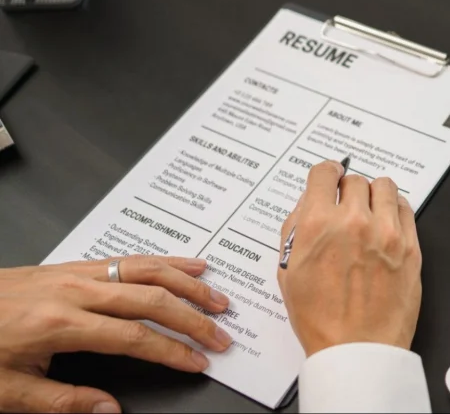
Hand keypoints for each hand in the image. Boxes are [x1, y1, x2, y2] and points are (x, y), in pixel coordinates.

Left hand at [0, 256, 230, 412]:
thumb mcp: (6, 391)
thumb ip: (62, 402)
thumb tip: (110, 409)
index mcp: (60, 324)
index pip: (133, 336)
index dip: (172, 350)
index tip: (198, 361)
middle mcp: (75, 291)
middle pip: (151, 299)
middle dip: (193, 318)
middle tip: (222, 335)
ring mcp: (77, 272)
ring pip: (147, 270)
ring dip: (188, 284)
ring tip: (218, 298)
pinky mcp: (75, 265)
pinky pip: (130, 258)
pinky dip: (166, 260)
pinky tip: (190, 265)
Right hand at [278, 162, 421, 356]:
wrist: (357, 349)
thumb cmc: (321, 318)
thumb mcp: (288, 270)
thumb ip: (296, 229)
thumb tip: (308, 203)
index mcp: (317, 225)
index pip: (324, 173)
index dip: (325, 174)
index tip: (329, 178)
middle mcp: (354, 222)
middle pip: (355, 180)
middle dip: (348, 191)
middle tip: (346, 207)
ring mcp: (386, 233)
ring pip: (384, 187)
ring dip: (374, 196)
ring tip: (369, 213)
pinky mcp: (411, 246)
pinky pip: (406, 208)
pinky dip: (395, 210)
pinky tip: (387, 224)